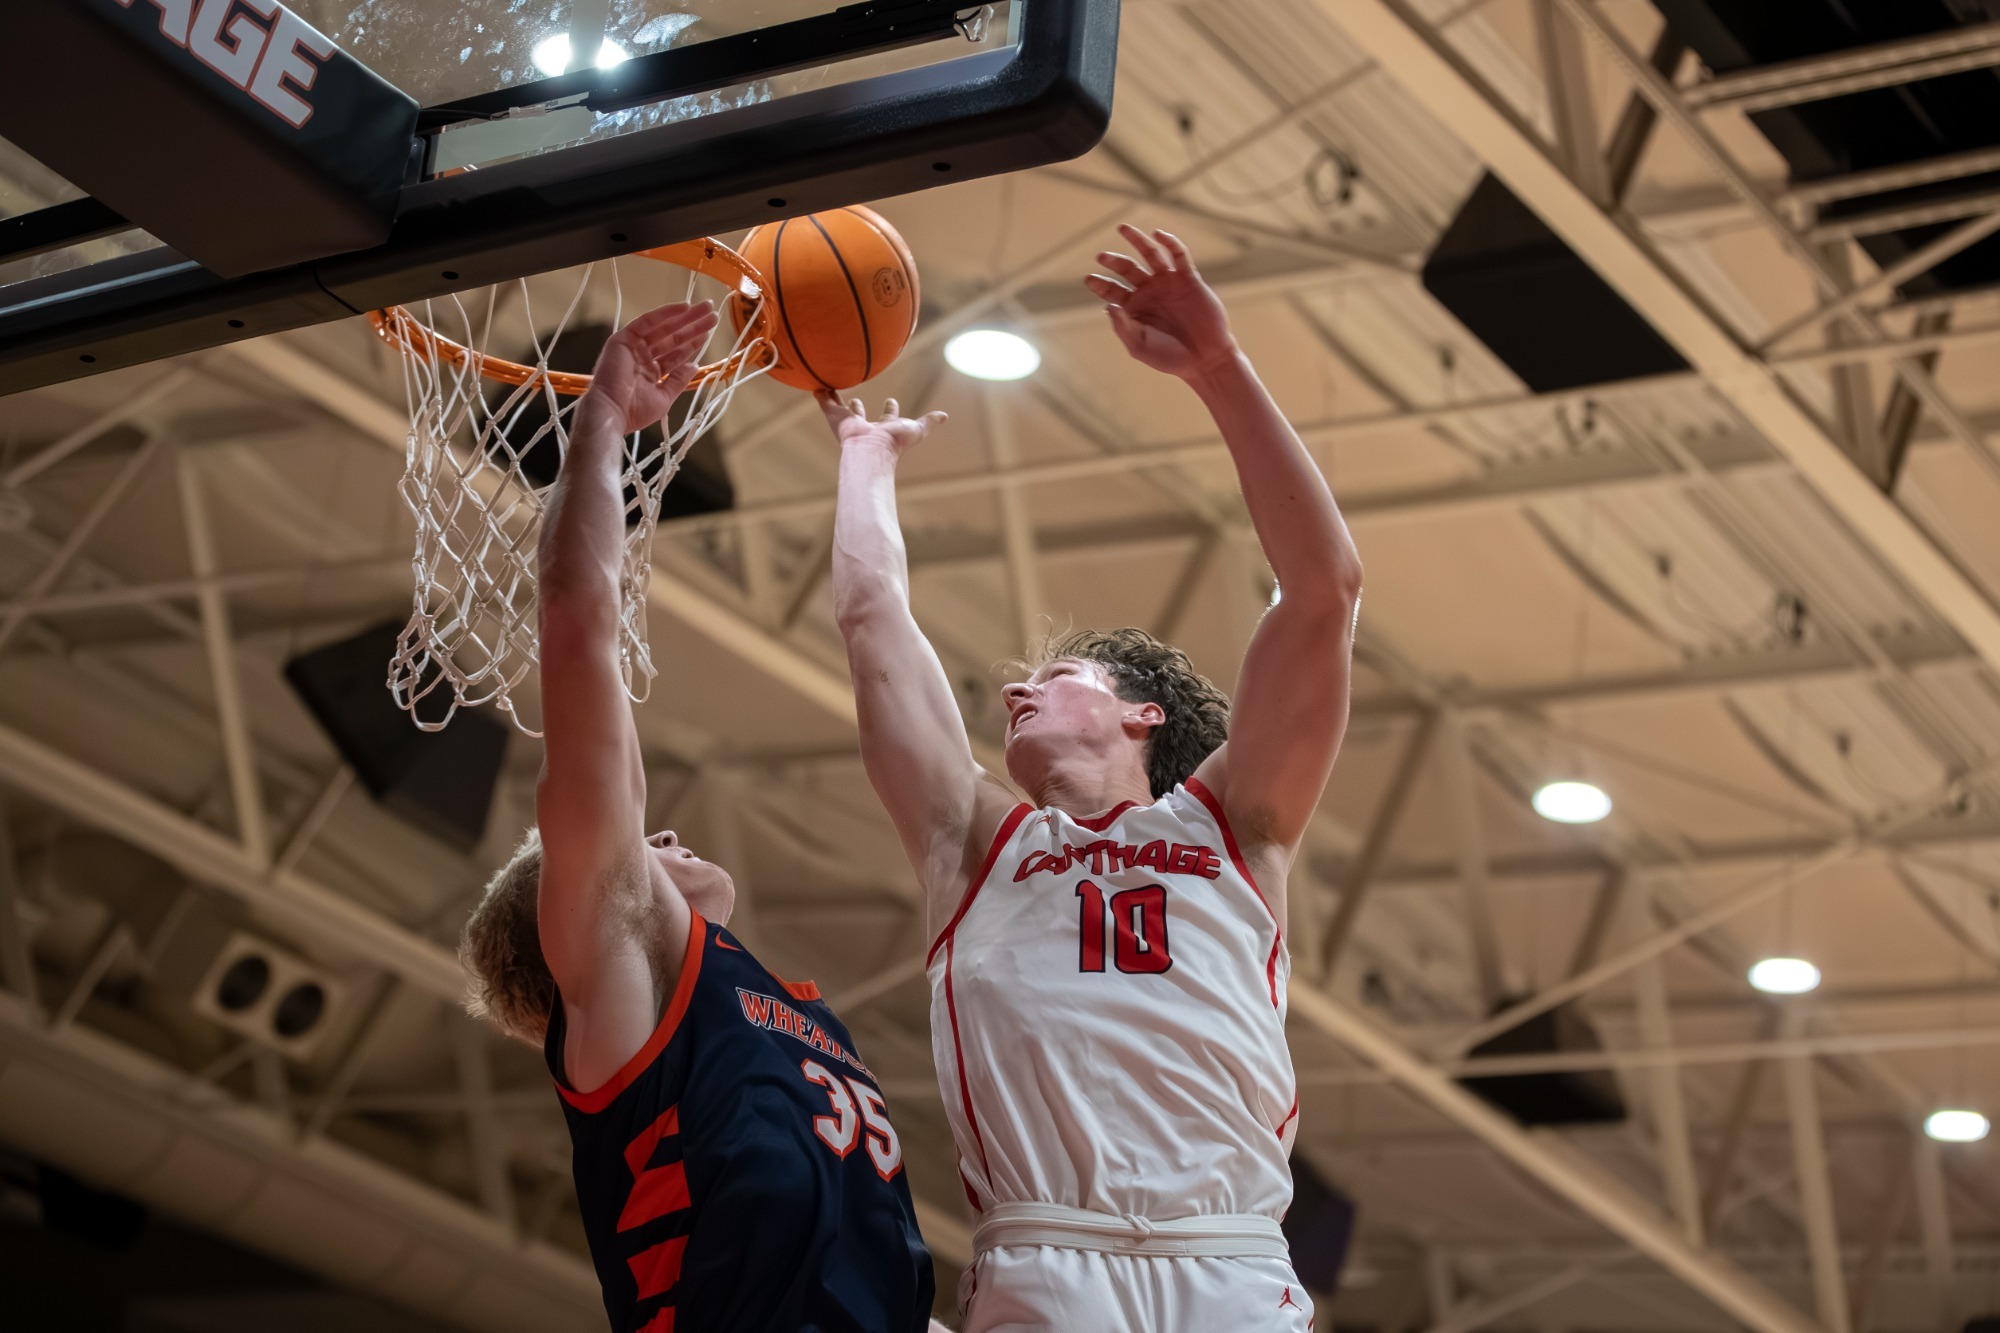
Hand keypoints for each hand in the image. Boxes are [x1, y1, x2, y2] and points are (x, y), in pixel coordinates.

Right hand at [580, 302, 718, 434]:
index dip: (692, 343)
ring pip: (663, 327)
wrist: (614, 411)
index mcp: (650, 372)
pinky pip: (648, 321)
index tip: (708, 333)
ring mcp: (633, 347)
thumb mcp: (664, 397)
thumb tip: (693, 366)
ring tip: (706, 307)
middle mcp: (642, 357)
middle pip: (672, 337)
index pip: (675, 354)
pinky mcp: (624, 338)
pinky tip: (684, 306)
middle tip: (712, 314)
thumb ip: (678, 380)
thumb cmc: (635, 410)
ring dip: (685, 317)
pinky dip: (666, 313)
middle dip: (692, 326)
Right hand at [816, 392, 947, 458]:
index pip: (887, 416)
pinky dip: (820, 396)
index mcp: (883, 428)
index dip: (890, 408)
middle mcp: (865, 426)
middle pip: (860, 413)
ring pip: (840, 408)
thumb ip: (929, 422)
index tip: (891, 400)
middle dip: (858, 407)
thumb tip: (945, 416)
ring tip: (829, 390)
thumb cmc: (895, 443)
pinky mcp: (836, 418)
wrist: (870, 450)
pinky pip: (825, 403)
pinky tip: (815, 387)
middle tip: (855, 398)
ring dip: (835, 399)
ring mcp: (849, 422)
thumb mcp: (917, 429)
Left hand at [1084, 225, 1237, 380]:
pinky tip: (1158, 234)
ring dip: (1137, 240)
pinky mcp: (1189, 279)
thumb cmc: (1170, 358)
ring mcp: (1169, 283)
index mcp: (1134, 307)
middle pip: (1127, 268)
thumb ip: (1123, 327)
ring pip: (1150, 254)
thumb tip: (1108, 306)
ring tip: (1122, 228)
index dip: (1099, 283)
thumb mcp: (1140, 347)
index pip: (1111, 290)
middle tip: (1101, 256)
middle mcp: (1149, 291)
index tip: (1089, 279)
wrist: (1205, 359)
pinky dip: (1170, 243)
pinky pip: (1179, 255)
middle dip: (1114, 261)